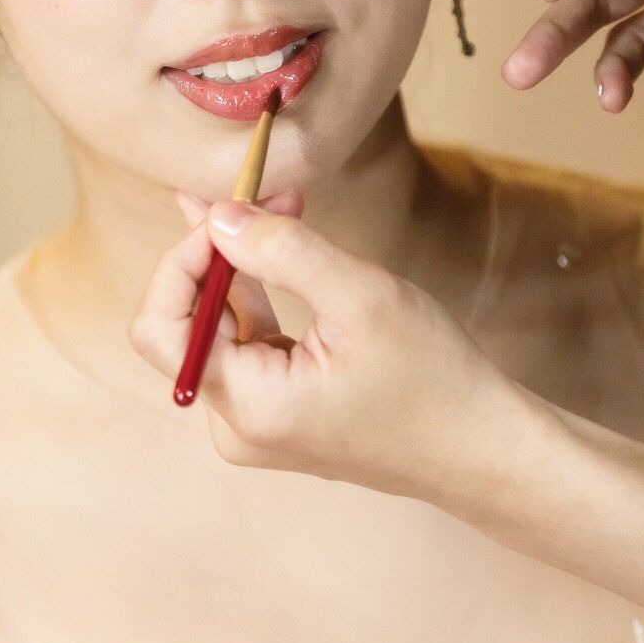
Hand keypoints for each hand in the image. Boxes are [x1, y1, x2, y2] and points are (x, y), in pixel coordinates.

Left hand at [129, 195, 524, 511]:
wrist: (481, 448)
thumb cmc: (432, 379)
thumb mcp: (361, 298)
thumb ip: (283, 251)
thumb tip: (216, 216)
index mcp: (248, 408)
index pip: (162, 326)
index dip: (182, 261)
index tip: (228, 213)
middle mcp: (237, 425)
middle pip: (184, 324)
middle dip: (214, 252)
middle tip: (256, 194)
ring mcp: (255, 423)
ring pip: (217, 328)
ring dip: (240, 265)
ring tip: (279, 204)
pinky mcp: (277, 413)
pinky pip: (247, 343)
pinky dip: (261, 293)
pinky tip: (285, 246)